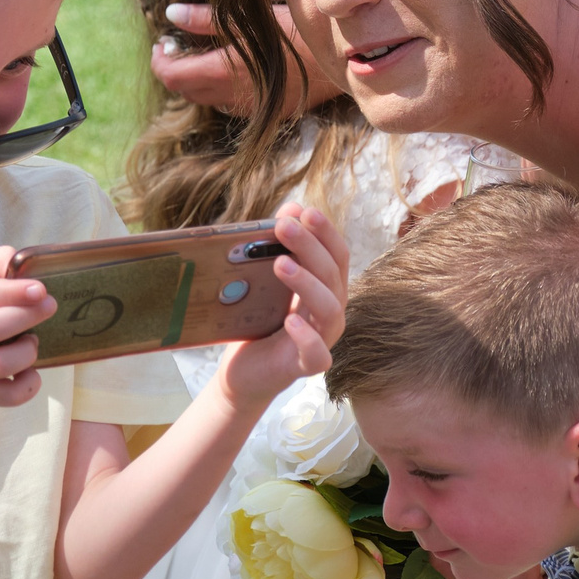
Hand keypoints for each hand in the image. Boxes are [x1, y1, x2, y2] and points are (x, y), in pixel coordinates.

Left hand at [151, 4, 345, 117]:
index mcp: (226, 71)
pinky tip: (229, 71)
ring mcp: (252, 109)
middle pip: (185, 93)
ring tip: (201, 56)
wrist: (349, 60)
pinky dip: (218, 90)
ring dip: (195, 82)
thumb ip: (207, 19)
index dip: (161, 61)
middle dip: (174, 70)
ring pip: (206, 101)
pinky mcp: (268, 113)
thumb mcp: (253, 18)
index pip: (173, 77)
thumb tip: (171, 15)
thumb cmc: (301, 31)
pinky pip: (230, 107)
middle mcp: (234, 97)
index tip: (163, 43)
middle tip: (177, 46)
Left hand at [214, 201, 352, 407]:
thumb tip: (290, 208)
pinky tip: (290, 321)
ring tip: (280, 264)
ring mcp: (322, 340)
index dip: (325, 232)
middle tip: (284, 227)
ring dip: (307, 283)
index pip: (336, 254)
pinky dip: (307, 337)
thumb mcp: (265, 280)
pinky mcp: (306, 366)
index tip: (304, 211)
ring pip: (330, 309)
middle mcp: (330, 311)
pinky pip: (318, 354)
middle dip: (310, 247)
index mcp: (325, 288)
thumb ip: (279, 247)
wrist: (243, 371)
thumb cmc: (259, 321)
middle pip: (332, 275)